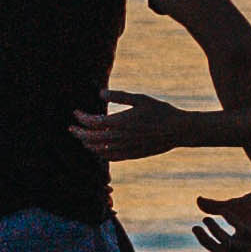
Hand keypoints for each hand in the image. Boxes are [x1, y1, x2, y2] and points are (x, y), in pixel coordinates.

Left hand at [73, 91, 198, 161]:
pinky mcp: (133, 154)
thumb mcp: (140, 99)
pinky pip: (111, 157)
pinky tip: (98, 150)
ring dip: (88, 144)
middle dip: (79, 133)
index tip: (76, 113)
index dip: (82, 118)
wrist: (179, 130)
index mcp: (121, 121)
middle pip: (92, 138)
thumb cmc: (161, 111)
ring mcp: (126, 148)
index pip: (93, 122)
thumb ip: (119, 96)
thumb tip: (100, 93)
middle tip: (72, 128)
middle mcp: (121, 137)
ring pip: (99, 150)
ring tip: (82, 139)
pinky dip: (101, 154)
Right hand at [186, 188, 250, 251]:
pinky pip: (243, 233)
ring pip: (229, 246)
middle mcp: (248, 247)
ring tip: (206, 218)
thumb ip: (215, 207)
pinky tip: (226, 211)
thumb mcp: (230, 206)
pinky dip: (232, 222)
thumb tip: (198, 200)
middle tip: (195, 227)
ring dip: (215, 233)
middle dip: (205, 243)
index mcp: (240, 243)